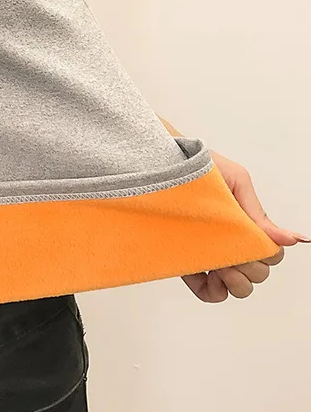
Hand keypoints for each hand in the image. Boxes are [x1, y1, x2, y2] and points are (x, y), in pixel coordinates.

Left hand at [181, 150, 309, 302]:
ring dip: (236, 282)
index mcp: (246, 226)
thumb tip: (293, 239)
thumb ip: (259, 214)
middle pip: (258, 274)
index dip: (266, 255)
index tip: (251, 243)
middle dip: (251, 268)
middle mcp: (231, 242)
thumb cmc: (199, 166)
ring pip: (239, 288)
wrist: (162, 162)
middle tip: (233, 252)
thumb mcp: (235, 182)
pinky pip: (208, 292)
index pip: (271, 255)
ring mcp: (211, 254)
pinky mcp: (188, 263)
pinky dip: (211, 290)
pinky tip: (205, 274)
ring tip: (221, 265)